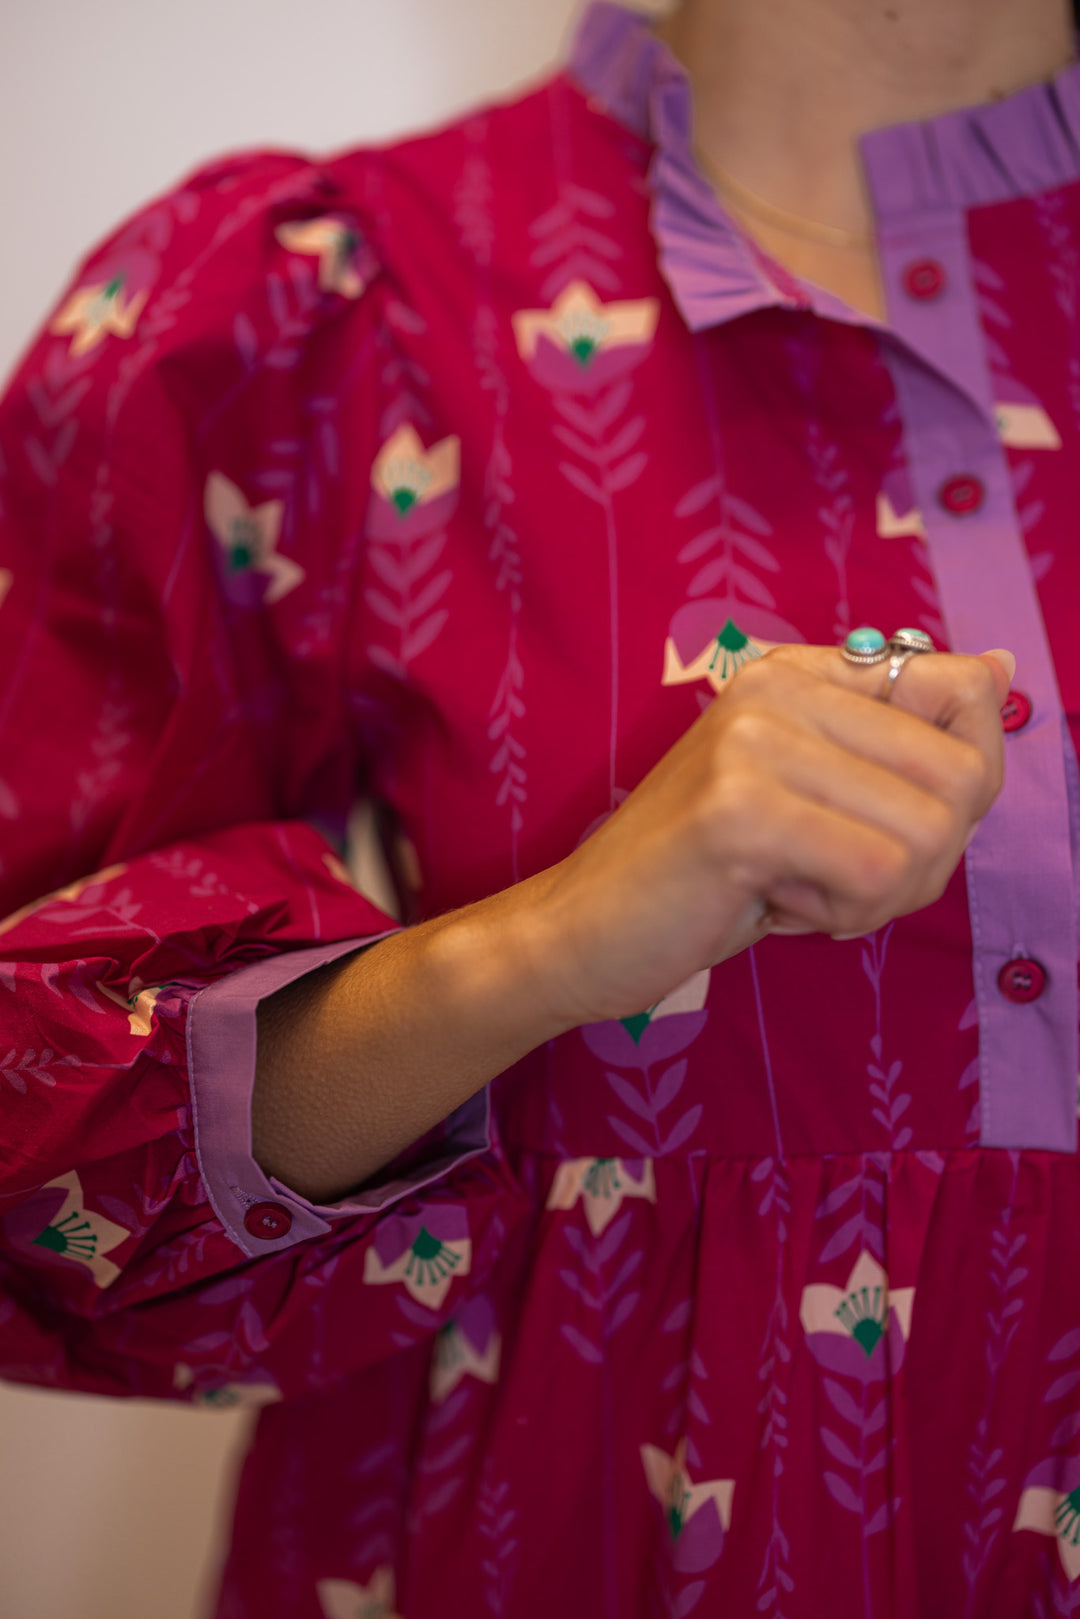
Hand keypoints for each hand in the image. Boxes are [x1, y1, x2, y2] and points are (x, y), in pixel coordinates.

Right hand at [531, 643, 1012, 1028]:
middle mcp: (776, 686)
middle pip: (964, 775)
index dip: (960, 783)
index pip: (964, 690)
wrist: (578, 930)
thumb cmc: (704, 877)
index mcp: (797, 672)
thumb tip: (1003, 666)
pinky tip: (774, 907)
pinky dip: (842, 915)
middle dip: (923, 859)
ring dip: (880, 895)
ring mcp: (754, 743)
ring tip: (799, 891)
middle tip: (838, 878)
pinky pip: (878, 874)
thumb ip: (901, 739)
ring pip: (929, 833)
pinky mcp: (738, 811)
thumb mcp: (813, 797)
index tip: (880, 823)